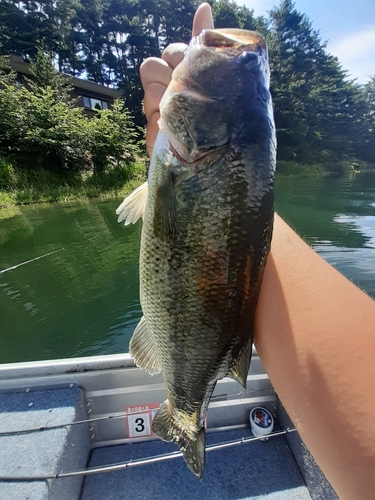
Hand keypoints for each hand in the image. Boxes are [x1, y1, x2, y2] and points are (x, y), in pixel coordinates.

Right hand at [140, 2, 213, 155]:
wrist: (218, 160)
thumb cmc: (220, 115)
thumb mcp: (215, 76)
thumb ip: (203, 42)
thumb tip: (204, 6)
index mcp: (183, 74)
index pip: (171, 51)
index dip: (179, 56)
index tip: (191, 67)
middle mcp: (168, 89)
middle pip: (151, 66)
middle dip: (168, 76)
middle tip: (185, 90)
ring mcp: (159, 111)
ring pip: (150, 92)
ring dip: (166, 101)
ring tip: (184, 114)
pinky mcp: (155, 134)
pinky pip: (152, 118)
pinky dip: (163, 123)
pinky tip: (176, 129)